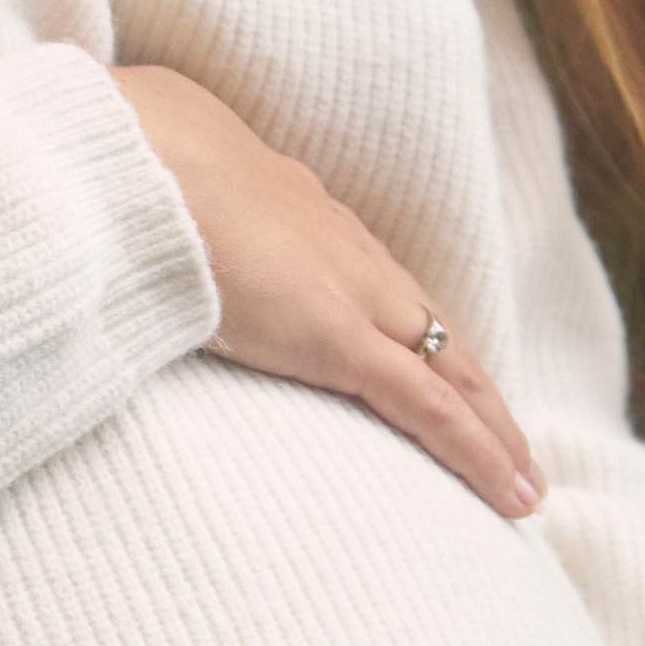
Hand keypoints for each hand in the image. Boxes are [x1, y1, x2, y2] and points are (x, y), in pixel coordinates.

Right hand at [105, 60, 541, 519]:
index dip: (410, 333)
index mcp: (299, 217)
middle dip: (473, 388)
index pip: (377, 286)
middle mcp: (343, 250)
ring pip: (451, 371)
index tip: (432, 370)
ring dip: (492, 427)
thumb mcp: (150, 205)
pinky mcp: (340, 336)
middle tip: (510, 445)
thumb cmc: (124, 172)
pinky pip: (429, 407)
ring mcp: (350, 292)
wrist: (130, 151)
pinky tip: (513, 494)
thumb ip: (157, 235)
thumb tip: (121, 254)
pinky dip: (477, 451)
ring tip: (523, 485)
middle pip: (431, 330)